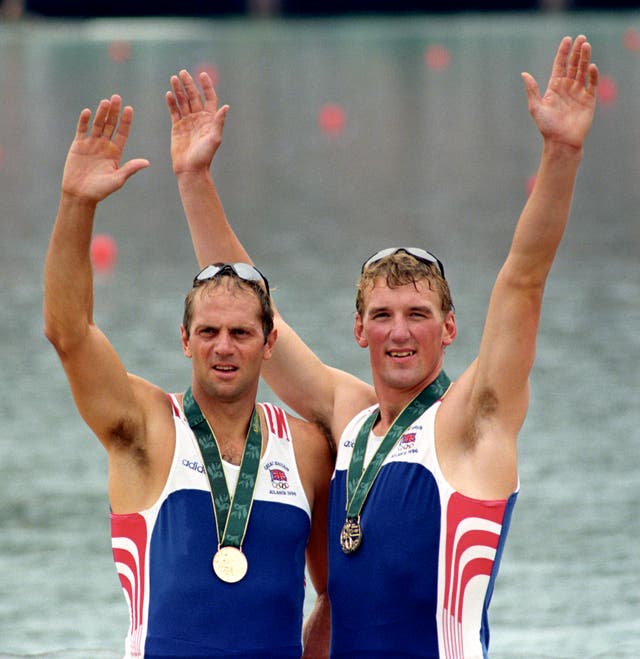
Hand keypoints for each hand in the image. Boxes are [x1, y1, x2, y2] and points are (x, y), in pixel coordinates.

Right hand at [62, 96, 149, 202]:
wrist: (80, 194)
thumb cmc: (101, 190)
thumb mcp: (118, 179)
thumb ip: (130, 168)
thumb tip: (147, 162)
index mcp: (116, 152)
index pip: (122, 133)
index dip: (126, 121)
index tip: (129, 109)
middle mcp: (104, 145)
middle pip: (110, 125)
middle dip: (114, 112)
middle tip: (117, 97)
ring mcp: (91, 144)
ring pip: (97, 124)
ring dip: (101, 113)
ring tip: (105, 102)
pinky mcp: (78, 145)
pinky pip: (82, 130)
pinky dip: (84, 121)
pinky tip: (88, 112)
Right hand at [166, 69, 228, 175]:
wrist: (190, 169)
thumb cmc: (204, 156)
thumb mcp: (214, 139)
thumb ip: (218, 122)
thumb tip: (226, 107)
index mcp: (210, 120)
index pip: (209, 98)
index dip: (207, 86)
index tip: (202, 74)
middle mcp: (199, 119)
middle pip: (194, 97)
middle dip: (189, 84)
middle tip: (182, 72)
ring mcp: (187, 122)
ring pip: (183, 102)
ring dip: (178, 90)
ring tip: (173, 79)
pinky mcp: (177, 127)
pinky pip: (174, 111)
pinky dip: (171, 102)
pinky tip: (168, 94)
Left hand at [521, 35, 598, 149]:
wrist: (560, 141)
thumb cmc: (546, 126)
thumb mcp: (536, 107)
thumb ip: (532, 89)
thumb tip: (524, 73)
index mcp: (554, 87)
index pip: (559, 65)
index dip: (563, 52)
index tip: (567, 39)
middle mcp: (567, 87)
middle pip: (573, 65)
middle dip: (577, 51)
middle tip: (581, 37)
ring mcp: (578, 93)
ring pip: (583, 71)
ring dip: (585, 58)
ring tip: (587, 45)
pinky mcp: (589, 100)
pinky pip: (591, 84)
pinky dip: (592, 75)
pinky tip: (591, 67)